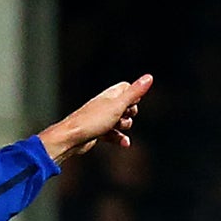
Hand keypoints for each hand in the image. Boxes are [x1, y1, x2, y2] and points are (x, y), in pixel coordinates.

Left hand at [37, 74, 153, 164]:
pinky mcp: (97, 132)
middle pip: (127, 106)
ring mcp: (100, 119)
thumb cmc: (92, 120)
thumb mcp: (118, 105)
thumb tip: (149, 77)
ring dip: (124, 126)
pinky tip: (125, 143)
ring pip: (120, 121)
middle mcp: (104, 105)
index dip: (134, 95)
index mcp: (109, 95)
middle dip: (130, 113)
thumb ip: (134, 92)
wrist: (71, 138)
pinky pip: (113, 134)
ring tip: (116, 127)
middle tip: (122, 116)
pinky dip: (119, 138)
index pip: (127, 88)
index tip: (132, 103)